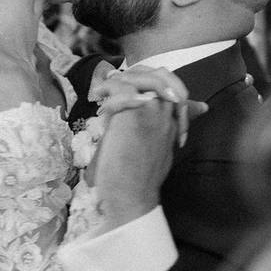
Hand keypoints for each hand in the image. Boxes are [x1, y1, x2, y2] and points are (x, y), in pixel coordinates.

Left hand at [89, 68, 205, 231]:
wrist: (132, 196)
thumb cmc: (138, 178)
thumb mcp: (154, 150)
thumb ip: (154, 130)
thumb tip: (144, 128)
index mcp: (173, 121)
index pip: (171, 84)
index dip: (149, 79)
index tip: (123, 89)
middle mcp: (167, 113)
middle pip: (160, 74)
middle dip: (135, 74)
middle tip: (113, 84)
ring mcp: (153, 111)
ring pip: (140, 76)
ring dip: (119, 79)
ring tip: (102, 91)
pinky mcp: (135, 114)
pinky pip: (121, 87)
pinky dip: (107, 89)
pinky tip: (98, 98)